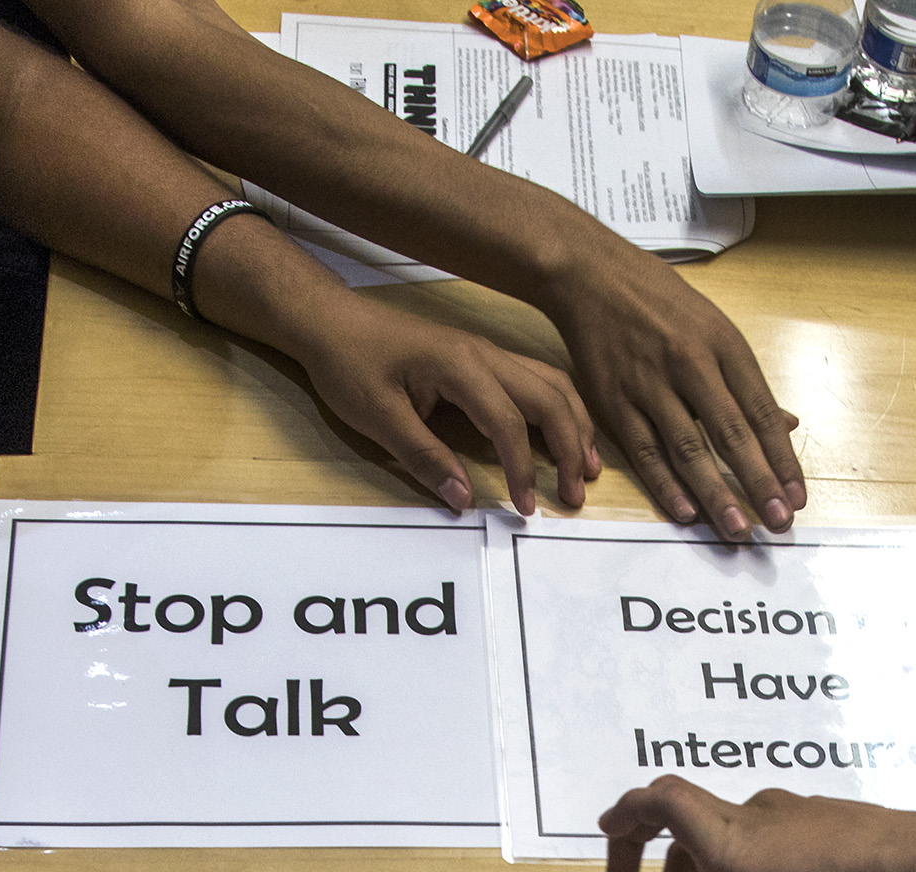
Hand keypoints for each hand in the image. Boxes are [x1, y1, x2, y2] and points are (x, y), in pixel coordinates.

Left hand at [276, 286, 598, 517]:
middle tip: (574, 494)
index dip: (522, 469)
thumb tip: (463, 500)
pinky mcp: (484, 358)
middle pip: (549, 398)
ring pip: (553, 384)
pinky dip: (561, 410)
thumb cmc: (347, 363)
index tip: (525, 507)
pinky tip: (565, 435)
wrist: (329, 320)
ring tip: (586, 468)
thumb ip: (423, 458)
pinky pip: (539, 380)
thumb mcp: (376, 417)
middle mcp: (484, 353)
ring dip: (575, 426)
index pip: (509, 423)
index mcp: (459, 366)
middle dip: (570, 448)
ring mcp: (488, 352)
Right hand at [542, 239, 806, 541]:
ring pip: (689, 448)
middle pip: (732, 434)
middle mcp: (690, 364)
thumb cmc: (660, 302)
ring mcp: (650, 384)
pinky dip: (665, 484)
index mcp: (723, 346)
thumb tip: (787, 425)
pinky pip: (644, 450)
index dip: (782, 458)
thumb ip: (747, 382)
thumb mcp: (715, 327)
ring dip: (717, 493)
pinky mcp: (614, 400)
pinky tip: (687, 512)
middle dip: (759, 483)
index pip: (761, 412)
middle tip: (779, 522)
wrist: (590, 274)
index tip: (798, 497)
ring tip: (738, 529)